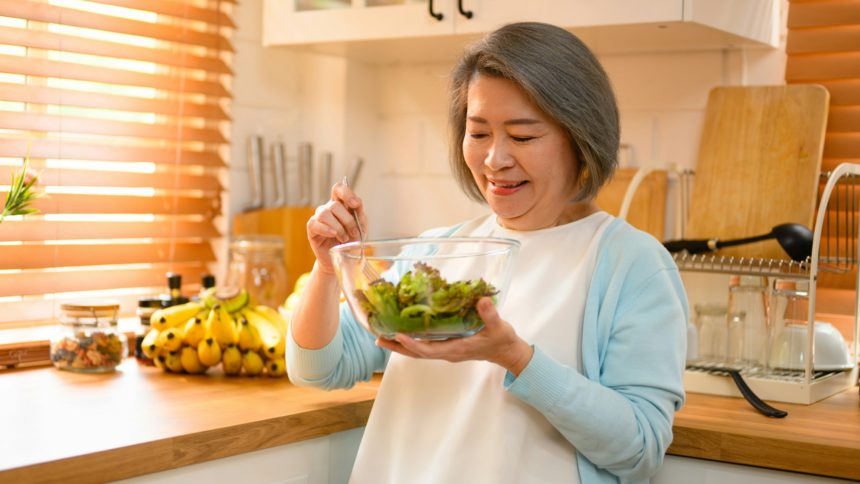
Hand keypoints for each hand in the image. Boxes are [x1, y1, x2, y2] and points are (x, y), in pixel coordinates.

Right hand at [306, 179, 365, 275]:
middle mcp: (328, 209)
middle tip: (354, 233)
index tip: (355, 204)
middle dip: (348, 220)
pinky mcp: (312, 229)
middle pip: (334, 205)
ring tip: (344, 238)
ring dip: (338, 227)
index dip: (346, 193)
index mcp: (341, 205)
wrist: (344, 260)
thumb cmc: (352, 242)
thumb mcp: (361, 227)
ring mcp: (319, 218)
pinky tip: (333, 235)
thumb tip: (356, 204)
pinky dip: (326, 229)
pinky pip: (315, 224)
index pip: (339, 189)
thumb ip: (360, 215)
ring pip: (325, 214)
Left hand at [376, 298, 534, 375]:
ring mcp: (446, 350)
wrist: (506, 351)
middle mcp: (447, 352)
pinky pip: (424, 347)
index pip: (429, 350)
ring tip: (381, 336)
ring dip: (400, 345)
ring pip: (418, 351)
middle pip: (417, 353)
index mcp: (457, 348)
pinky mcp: (447, 346)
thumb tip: (482, 301)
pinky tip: (401, 332)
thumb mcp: (499, 326)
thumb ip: (490, 314)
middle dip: (398, 346)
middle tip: (378, 338)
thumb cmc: (502, 339)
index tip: (398, 334)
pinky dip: (410, 341)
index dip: (413, 344)